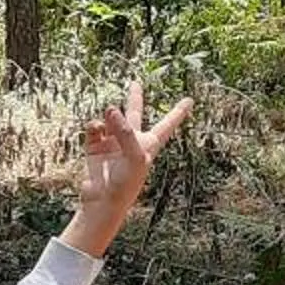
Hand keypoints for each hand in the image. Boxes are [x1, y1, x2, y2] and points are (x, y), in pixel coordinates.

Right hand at [64, 82, 192, 256]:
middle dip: (135, 98)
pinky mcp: (94, 148)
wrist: (103, 202)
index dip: (178, 112)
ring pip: (110, 119)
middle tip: (135, 83)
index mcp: (149, 144)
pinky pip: (94, 128)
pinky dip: (94, 126)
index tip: (190, 100)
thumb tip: (110, 109)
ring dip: (109, 116)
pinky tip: (95, 129)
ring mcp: (112, 143)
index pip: (168, 124)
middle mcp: (131, 141)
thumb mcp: (134, 156)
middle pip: (135, 114)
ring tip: (108, 117)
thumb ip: (124, 130)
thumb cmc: (127, 183)